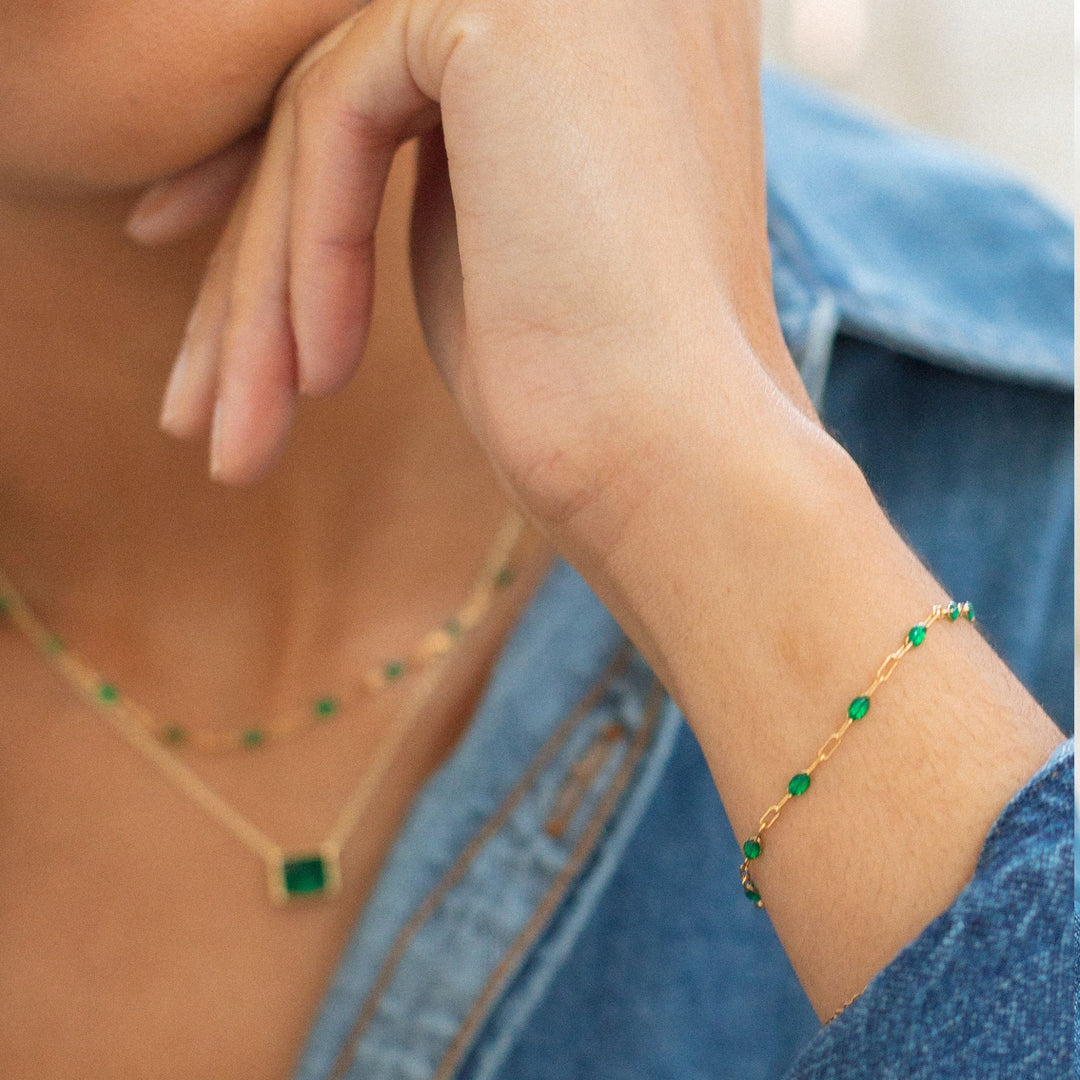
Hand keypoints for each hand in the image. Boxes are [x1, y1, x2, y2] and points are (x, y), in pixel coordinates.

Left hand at [126, 0, 820, 550]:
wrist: (678, 460)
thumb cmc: (594, 394)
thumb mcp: (489, 244)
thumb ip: (428, 152)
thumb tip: (316, 124)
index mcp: (620, 39)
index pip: (411, 87)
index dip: (302, 195)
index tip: (233, 311)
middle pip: (364, 92)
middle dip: (258, 252)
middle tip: (200, 397)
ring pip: (337, 101)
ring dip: (268, 276)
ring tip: (240, 425)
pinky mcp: (517, 7)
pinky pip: (341, 107)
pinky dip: (312, 244)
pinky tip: (320, 372)